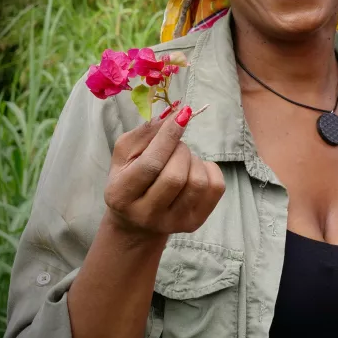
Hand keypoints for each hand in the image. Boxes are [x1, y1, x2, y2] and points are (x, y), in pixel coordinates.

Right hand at [104, 106, 224, 239]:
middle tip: (175, 145)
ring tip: (182, 160)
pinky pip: (216, 188)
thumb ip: (145, 133)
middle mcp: (146, 214)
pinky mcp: (194, 223)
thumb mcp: (126, 154)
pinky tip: (194, 170)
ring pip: (198, 182)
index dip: (168, 137)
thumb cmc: (130, 178)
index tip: (182, 115)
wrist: (137, 220)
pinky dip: (209, 169)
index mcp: (121, 195)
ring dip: (194, 160)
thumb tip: (173, 114)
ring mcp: (173, 222)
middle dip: (181, 150)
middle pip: (176, 176)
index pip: (150, 165)